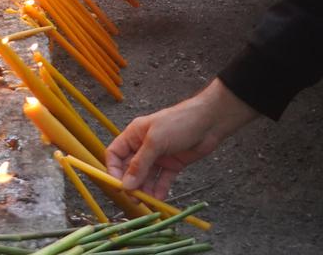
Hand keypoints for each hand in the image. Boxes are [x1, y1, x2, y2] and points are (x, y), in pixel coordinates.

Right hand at [107, 80, 258, 197]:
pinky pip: (162, 180)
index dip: (113, 170)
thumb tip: (126, 185)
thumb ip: (140, 164)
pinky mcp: (172, 164)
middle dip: (131, 184)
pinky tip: (160, 198)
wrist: (209, 121)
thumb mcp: (155, 142)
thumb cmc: (178, 123)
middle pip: (130, 169)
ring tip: (149, 201)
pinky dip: (160, 189)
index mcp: (134, 135)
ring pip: (146, 177)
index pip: (115, 154)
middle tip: (135, 197)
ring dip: (146, 190)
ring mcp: (159, 156)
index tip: (118, 186)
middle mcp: (144, 146)